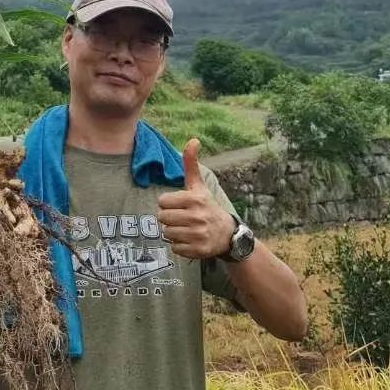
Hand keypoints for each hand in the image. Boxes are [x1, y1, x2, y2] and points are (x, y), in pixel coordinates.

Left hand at [156, 138, 234, 260]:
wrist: (228, 234)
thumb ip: (191, 164)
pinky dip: (179, 246)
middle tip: (182, 218)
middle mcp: (197, 217)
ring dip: (174, 232)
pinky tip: (190, 240)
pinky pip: (174, 248)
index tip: (179, 205)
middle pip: (162, 218)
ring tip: (186, 229)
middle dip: (169, 218)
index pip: (162, 202)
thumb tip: (193, 139)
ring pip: (167, 234)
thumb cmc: (208, 206)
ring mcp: (198, 235)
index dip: (168, 204)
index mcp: (194, 199)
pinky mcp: (198, 250)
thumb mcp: (199, 186)